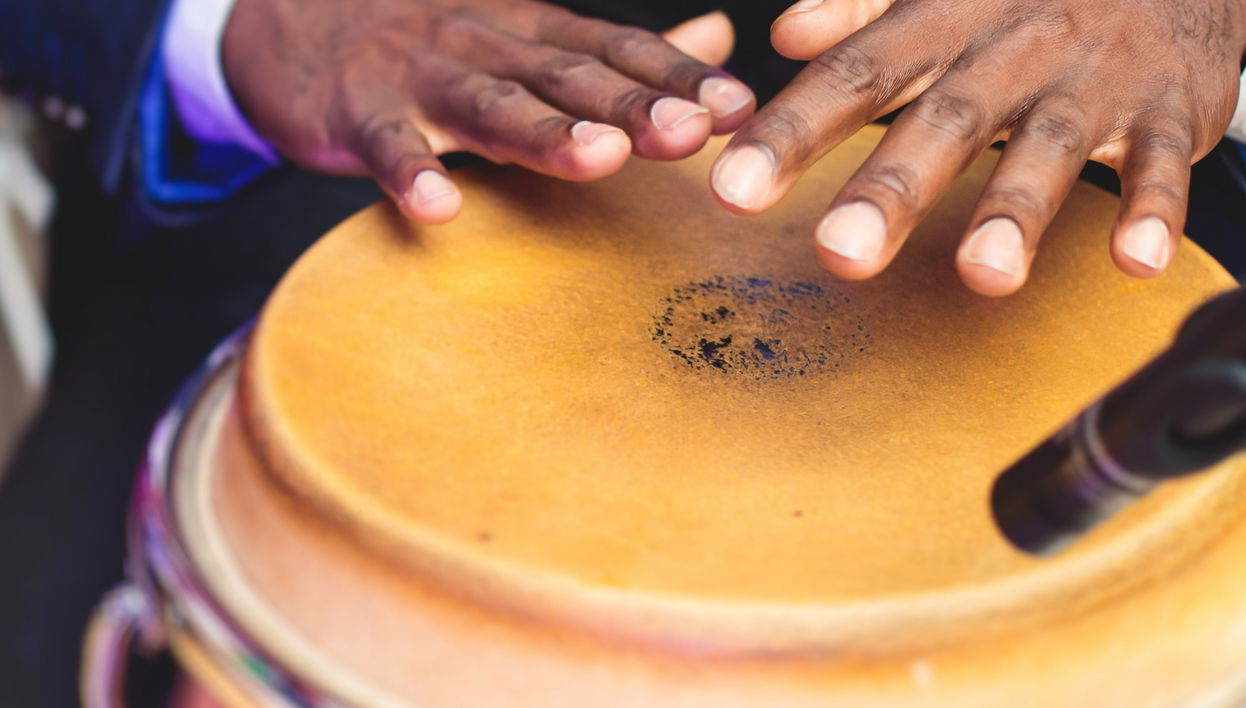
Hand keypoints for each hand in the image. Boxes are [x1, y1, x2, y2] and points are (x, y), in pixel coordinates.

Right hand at [222, 0, 754, 223]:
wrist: (296, 17)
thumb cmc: (434, 40)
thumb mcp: (530, 34)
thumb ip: (618, 51)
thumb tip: (714, 37)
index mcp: (534, 33)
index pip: (616, 49)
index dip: (677, 75)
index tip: (740, 108)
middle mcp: (487, 45)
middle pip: (568, 77)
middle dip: (634, 104)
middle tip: (692, 132)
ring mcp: (421, 76)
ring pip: (490, 105)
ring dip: (545, 132)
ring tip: (600, 159)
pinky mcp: (357, 112)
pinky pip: (386, 145)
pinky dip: (412, 173)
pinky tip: (441, 209)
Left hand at [711, 0, 1245, 295]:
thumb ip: (861, 14)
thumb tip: (784, 35)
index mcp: (942, 21)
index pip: (855, 77)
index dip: (792, 132)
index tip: (732, 191)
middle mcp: (1011, 49)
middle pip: (943, 120)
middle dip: (891, 189)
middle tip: (839, 253)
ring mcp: (1092, 81)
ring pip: (1050, 145)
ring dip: (1017, 209)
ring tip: (984, 275)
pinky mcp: (1166, 109)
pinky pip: (1162, 161)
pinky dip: (1153, 208)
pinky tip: (1134, 263)